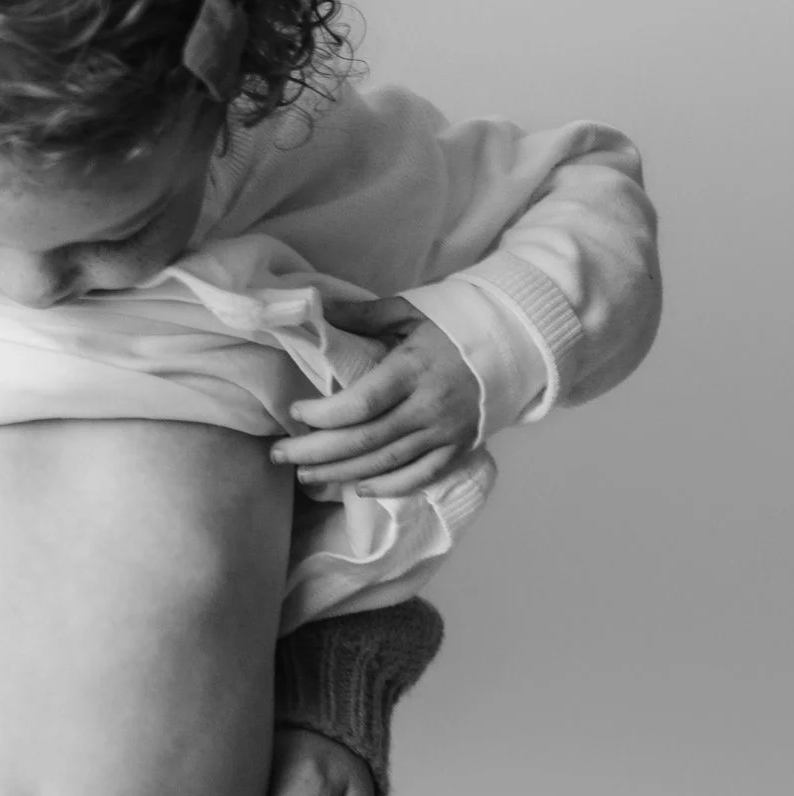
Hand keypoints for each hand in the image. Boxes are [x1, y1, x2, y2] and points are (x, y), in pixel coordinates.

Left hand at [271, 296, 480, 498]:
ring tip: (305, 474)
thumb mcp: (409, 311)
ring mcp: (445, 433)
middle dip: (316, 452)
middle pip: (365, 441)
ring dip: (341, 473)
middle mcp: (429, 407)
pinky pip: (419, 476)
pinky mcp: (458, 449)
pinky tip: (359, 488)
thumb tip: (314, 306)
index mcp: (413, 370)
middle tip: (280, 455)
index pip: (361, 404)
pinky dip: (388, 487)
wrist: (515, 344)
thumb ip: (362, 315)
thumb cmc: (455, 324)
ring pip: (386, 463)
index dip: (323, 415)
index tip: (295, 412)